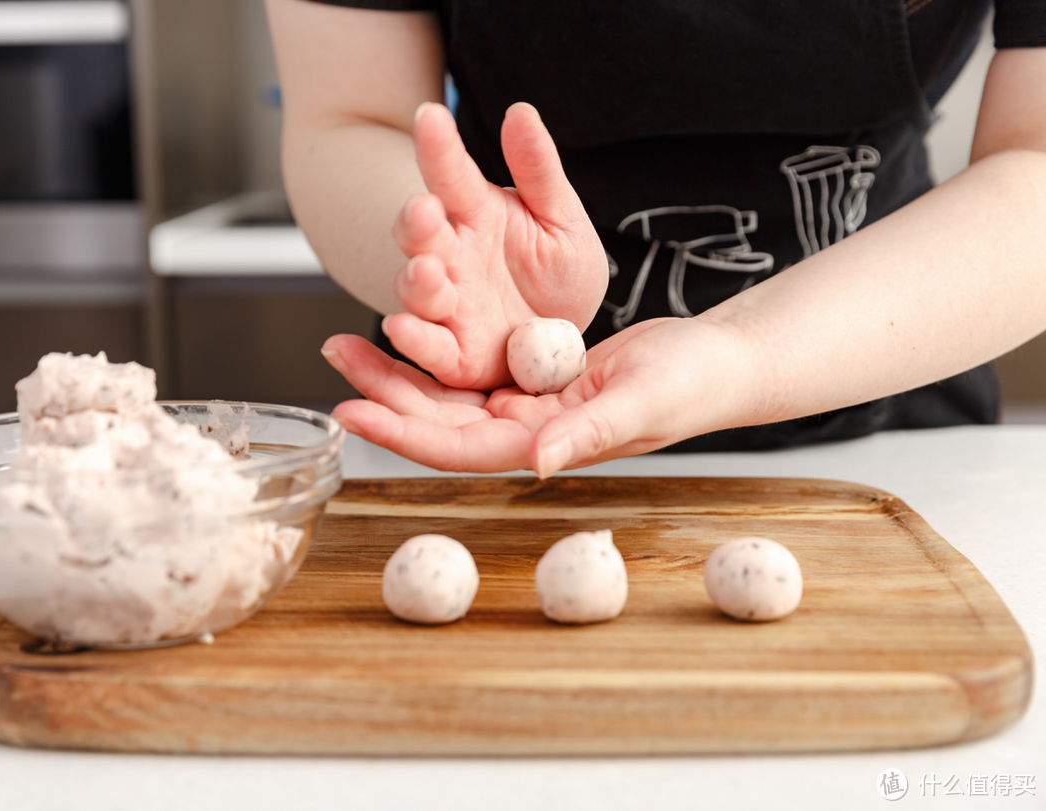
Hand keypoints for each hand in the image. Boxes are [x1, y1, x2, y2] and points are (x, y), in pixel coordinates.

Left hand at [322, 317, 751, 474]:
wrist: (713, 362)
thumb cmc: (691, 386)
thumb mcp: (643, 401)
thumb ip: (590, 431)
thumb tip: (538, 460)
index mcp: (545, 445)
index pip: (460, 448)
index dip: (403, 433)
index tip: (351, 409)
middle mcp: (527, 432)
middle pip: (439, 420)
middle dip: (384, 394)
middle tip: (332, 356)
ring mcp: (528, 407)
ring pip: (449, 393)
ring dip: (400, 371)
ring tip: (349, 339)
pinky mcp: (534, 379)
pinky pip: (473, 366)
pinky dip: (438, 347)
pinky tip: (408, 324)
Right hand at [385, 101, 607, 390]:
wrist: (563, 335)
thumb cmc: (557, 271)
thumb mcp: (561, 218)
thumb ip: (539, 170)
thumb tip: (521, 112)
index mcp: (475, 215)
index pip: (452, 175)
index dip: (439, 147)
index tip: (431, 115)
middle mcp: (452, 258)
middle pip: (421, 235)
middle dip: (418, 223)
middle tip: (425, 210)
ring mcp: (449, 306)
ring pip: (418, 291)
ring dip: (416, 282)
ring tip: (426, 271)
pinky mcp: (454, 354)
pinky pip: (430, 349)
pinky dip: (414, 340)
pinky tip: (401, 328)